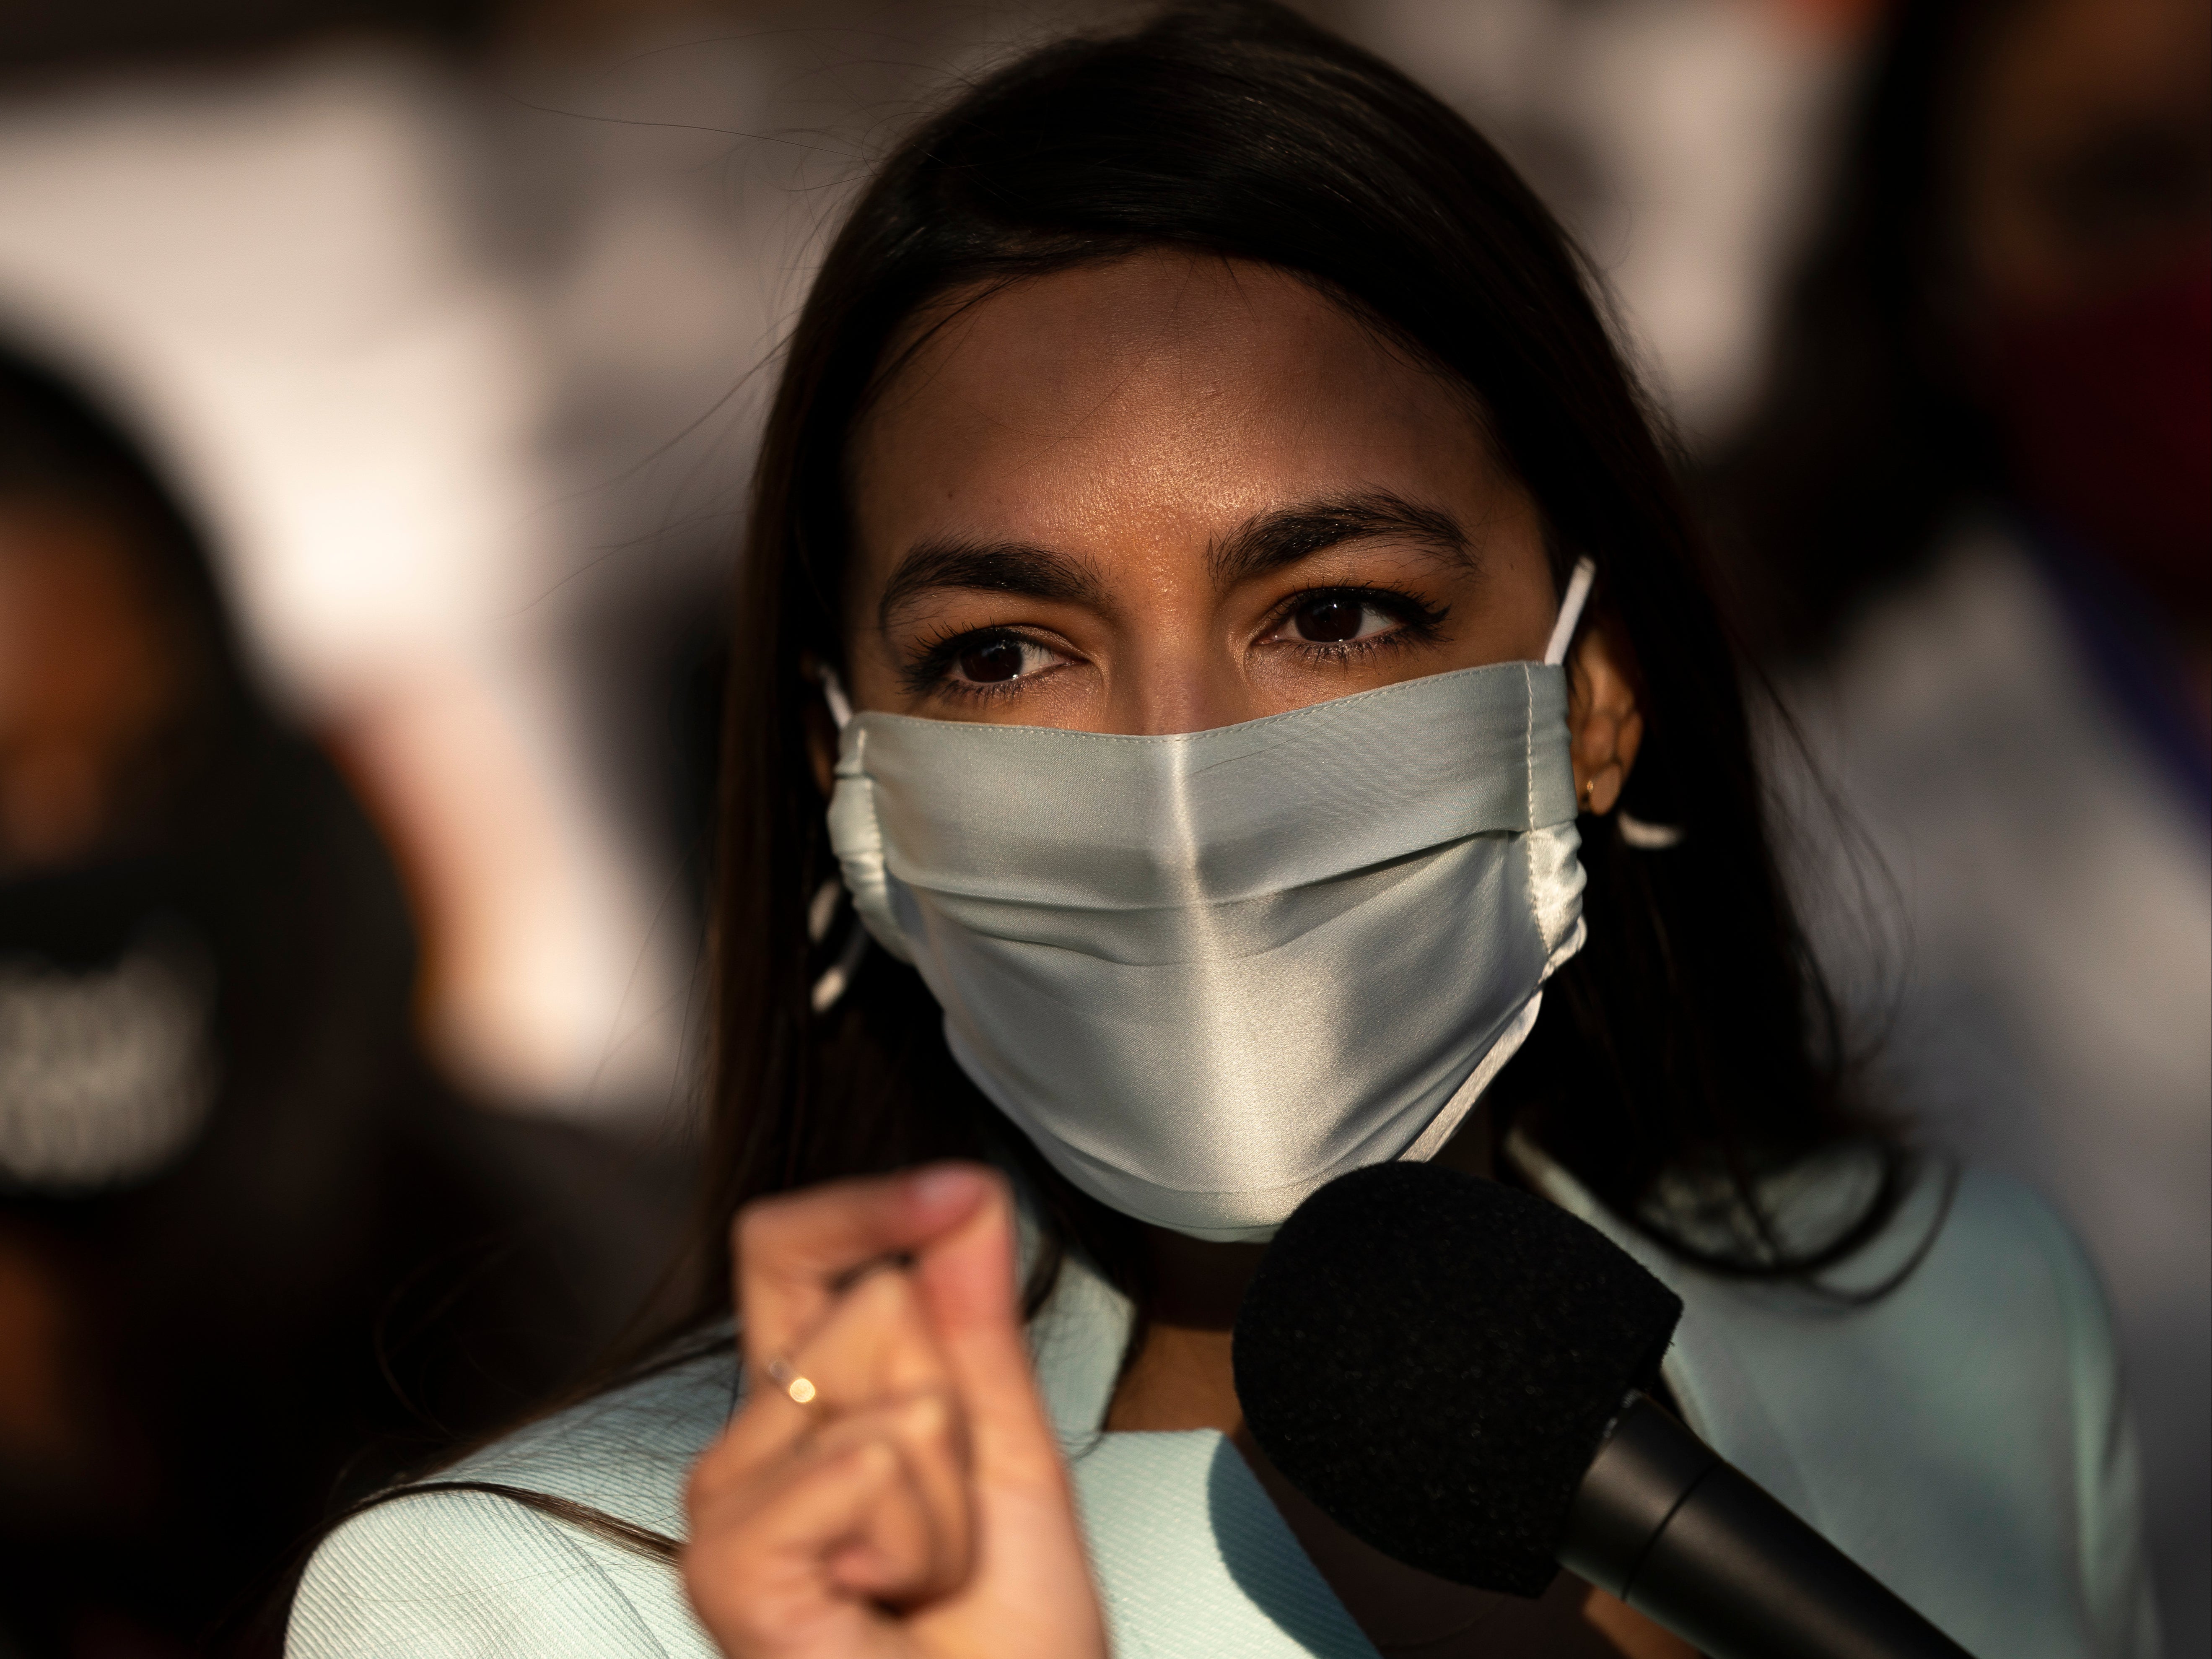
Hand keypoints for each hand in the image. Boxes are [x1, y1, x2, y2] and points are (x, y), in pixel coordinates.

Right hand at [683, 1165, 1106, 1658]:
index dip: (866, 1206)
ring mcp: (728, 1514)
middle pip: (865, 1310)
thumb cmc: (1008, 1633)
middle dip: (953, 1407)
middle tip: (948, 1520)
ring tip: (922, 1571)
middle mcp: (750, 1452)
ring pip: (876, 1390)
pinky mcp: (730, 1571)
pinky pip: (861, 1464)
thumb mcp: (1008, 1448)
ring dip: (944, 1486)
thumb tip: (970, 1189)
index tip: (957, 1188)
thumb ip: (978, 1317)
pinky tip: (888, 1601)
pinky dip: (916, 1534)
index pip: (789, 1254)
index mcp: (806, 1410)